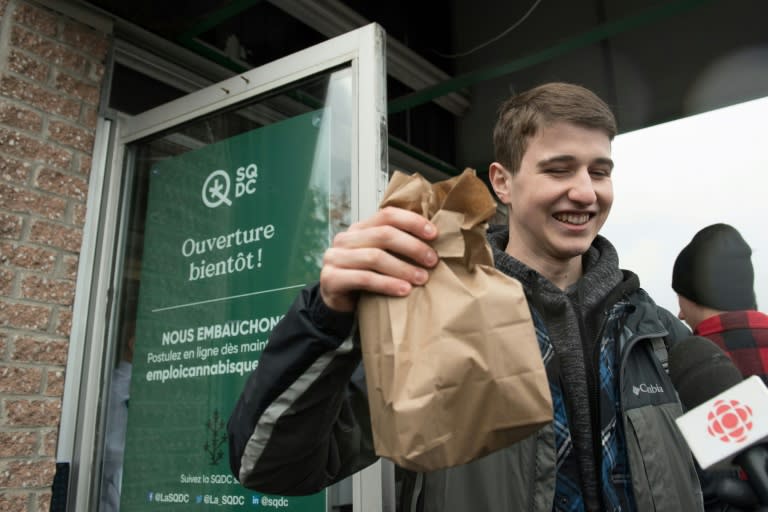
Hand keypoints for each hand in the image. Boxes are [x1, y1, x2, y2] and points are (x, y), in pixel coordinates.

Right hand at [319, 206, 438, 311]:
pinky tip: (404, 290)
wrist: (339, 303)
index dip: (412, 222)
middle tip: (432, 261)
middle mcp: (345, 239)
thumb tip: (433, 239)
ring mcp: (335, 258)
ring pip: (375, 257)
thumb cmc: (365, 278)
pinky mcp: (331, 278)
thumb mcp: (380, 257)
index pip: (387, 215)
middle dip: (412, 247)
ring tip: (422, 278)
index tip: (434, 234)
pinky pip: (365, 278)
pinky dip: (387, 284)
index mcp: (359, 228)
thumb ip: (396, 245)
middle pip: (384, 234)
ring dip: (403, 268)